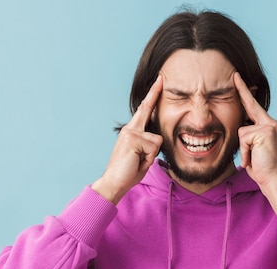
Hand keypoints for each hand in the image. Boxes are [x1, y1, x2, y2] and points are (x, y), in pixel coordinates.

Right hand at [92, 75, 163, 203]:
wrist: (114, 183)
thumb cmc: (128, 172)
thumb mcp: (141, 156)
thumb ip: (148, 145)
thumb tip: (157, 138)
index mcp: (131, 131)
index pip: (144, 110)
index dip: (152, 96)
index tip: (159, 81)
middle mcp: (130, 129)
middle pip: (147, 110)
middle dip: (154, 93)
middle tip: (162, 77)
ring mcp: (130, 133)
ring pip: (157, 140)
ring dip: (151, 155)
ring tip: (139, 162)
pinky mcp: (133, 139)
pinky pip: (154, 148)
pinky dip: (149, 159)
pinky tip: (137, 162)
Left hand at [234, 72, 276, 188]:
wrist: (272, 178)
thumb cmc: (260, 167)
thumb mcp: (252, 148)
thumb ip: (248, 135)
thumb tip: (240, 126)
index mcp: (268, 126)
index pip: (253, 107)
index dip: (245, 93)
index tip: (237, 78)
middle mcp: (271, 123)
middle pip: (250, 106)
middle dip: (241, 90)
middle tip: (234, 74)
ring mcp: (269, 126)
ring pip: (242, 130)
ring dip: (243, 148)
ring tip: (252, 158)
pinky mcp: (264, 131)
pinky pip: (243, 138)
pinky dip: (244, 151)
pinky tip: (252, 158)